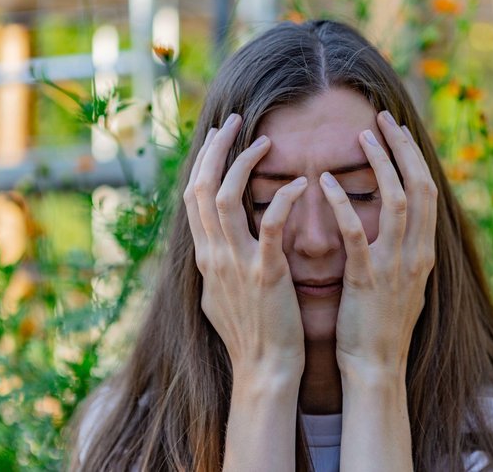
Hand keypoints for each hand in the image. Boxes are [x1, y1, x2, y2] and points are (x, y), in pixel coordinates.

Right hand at [183, 113, 308, 377]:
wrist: (265, 371)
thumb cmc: (253, 334)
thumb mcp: (222, 295)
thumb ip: (217, 264)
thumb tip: (212, 245)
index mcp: (206, 257)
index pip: (194, 197)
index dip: (204, 163)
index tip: (219, 138)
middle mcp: (213, 255)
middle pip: (200, 188)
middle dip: (213, 150)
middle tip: (232, 121)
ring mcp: (235, 264)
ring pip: (224, 199)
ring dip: (242, 163)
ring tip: (264, 140)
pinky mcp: (264, 274)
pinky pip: (268, 226)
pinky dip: (281, 200)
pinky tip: (299, 183)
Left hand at [319, 110, 437, 378]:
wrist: (376, 367)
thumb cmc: (381, 323)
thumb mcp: (401, 280)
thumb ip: (401, 247)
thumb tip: (392, 219)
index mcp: (424, 251)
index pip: (427, 191)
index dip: (413, 157)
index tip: (396, 130)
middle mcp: (417, 253)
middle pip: (420, 186)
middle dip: (404, 148)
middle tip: (384, 118)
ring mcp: (395, 265)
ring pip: (397, 201)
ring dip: (381, 164)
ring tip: (362, 136)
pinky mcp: (368, 279)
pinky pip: (358, 234)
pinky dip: (344, 204)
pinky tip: (326, 183)